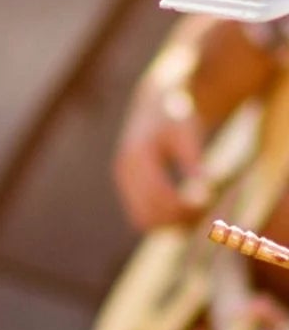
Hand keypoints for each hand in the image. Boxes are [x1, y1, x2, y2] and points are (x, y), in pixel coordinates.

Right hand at [115, 88, 211, 231]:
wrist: (154, 105)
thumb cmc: (176, 115)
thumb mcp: (188, 131)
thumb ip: (193, 158)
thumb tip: (205, 186)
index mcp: (137, 156)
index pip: (157, 194)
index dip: (181, 206)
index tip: (207, 205)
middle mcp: (124, 172)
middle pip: (147, 212)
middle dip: (175, 219)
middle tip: (204, 214)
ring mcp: (122, 182)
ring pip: (141, 220)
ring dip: (167, 224)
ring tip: (195, 216)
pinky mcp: (127, 188)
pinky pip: (140, 215)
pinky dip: (161, 220)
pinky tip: (182, 212)